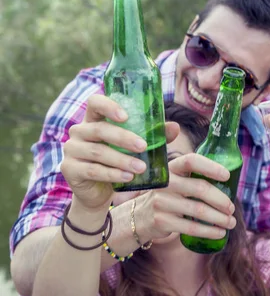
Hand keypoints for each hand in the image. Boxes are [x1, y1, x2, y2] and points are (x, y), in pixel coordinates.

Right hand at [60, 94, 177, 211]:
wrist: (98, 193)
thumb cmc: (119, 162)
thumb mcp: (135, 147)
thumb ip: (154, 136)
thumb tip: (174, 127)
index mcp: (94, 119)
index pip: (95, 102)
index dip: (109, 106)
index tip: (126, 116)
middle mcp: (79, 131)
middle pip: (100, 129)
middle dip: (124, 138)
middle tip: (143, 146)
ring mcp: (72, 150)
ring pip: (98, 151)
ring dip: (122, 160)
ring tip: (141, 167)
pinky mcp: (69, 169)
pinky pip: (93, 170)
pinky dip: (112, 174)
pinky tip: (128, 177)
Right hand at [133, 153, 236, 240]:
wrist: (139, 217)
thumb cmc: (169, 196)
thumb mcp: (176, 181)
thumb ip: (195, 178)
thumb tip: (231, 185)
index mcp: (172, 168)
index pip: (191, 161)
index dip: (211, 167)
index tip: (227, 176)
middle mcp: (165, 183)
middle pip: (200, 188)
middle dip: (221, 200)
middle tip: (232, 208)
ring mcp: (161, 202)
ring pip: (198, 210)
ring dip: (220, 218)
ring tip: (231, 222)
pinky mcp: (162, 221)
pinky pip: (191, 227)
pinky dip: (209, 231)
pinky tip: (220, 233)